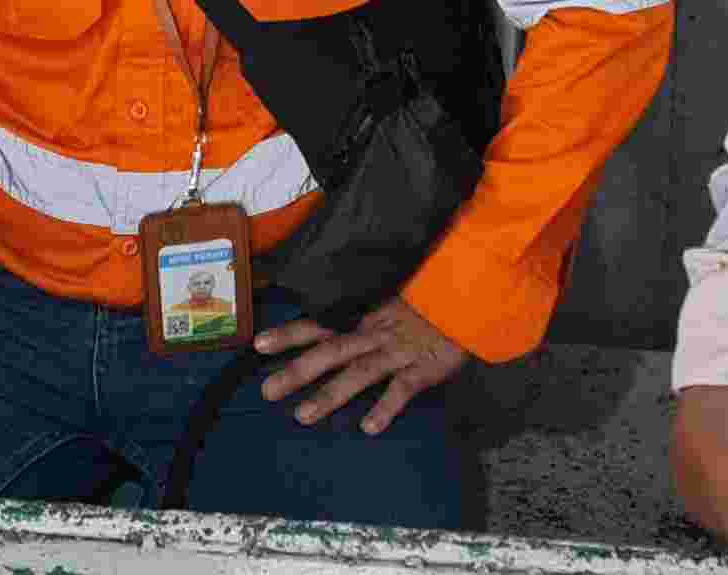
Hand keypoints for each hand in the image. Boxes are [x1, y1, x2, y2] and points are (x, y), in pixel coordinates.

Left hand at [254, 294, 470, 433]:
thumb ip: (363, 317)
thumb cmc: (428, 305)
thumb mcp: (391, 304)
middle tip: (267, 392)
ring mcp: (398, 351)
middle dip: (298, 371)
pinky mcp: (424, 367)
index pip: (321, 324)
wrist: (469, 299)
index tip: (258, 345)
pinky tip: (369, 427)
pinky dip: (386, 406)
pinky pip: (403, 388)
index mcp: (365, 318)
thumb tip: (329, 329)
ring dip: (330, 393)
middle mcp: (375, 333)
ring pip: (360, 372)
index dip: (290, 333)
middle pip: (331, 351)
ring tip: (304, 416)